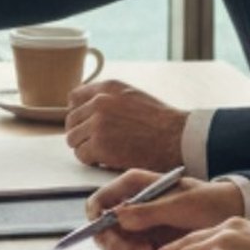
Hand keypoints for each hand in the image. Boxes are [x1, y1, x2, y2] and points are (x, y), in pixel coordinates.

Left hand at [64, 76, 185, 171]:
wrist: (178, 138)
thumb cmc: (162, 122)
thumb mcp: (133, 96)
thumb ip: (110, 99)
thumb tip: (88, 109)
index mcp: (107, 87)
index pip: (74, 98)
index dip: (79, 114)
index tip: (86, 124)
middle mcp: (99, 102)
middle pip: (71, 121)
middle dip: (81, 134)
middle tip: (96, 144)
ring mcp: (98, 123)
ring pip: (73, 139)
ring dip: (85, 148)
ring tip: (103, 153)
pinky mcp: (100, 145)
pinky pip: (81, 155)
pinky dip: (91, 161)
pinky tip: (106, 160)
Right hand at [84, 167, 246, 249]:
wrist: (229, 213)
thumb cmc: (207, 201)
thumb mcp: (178, 205)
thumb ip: (147, 212)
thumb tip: (117, 216)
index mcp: (134, 185)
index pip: (100, 201)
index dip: (96, 219)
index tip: (107, 235)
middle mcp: (131, 202)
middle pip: (103, 225)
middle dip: (114, 242)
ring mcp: (138, 220)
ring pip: (115, 240)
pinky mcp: (147, 236)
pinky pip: (129, 249)